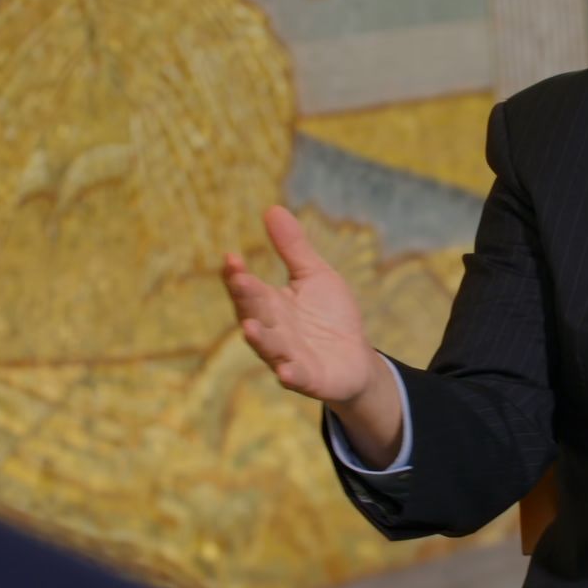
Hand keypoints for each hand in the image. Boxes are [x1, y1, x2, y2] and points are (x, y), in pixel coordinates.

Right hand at [221, 206, 379, 404]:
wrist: (356, 360)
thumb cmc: (329, 316)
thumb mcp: (314, 275)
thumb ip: (293, 248)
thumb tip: (272, 208)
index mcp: (271, 306)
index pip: (248, 289)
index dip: (238, 276)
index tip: (231, 257)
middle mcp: (274, 332)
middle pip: (255, 313)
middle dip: (246, 298)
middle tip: (240, 279)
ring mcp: (289, 357)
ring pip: (270, 347)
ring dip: (259, 339)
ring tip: (248, 328)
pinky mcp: (310, 379)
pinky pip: (297, 377)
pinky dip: (290, 375)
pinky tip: (285, 371)